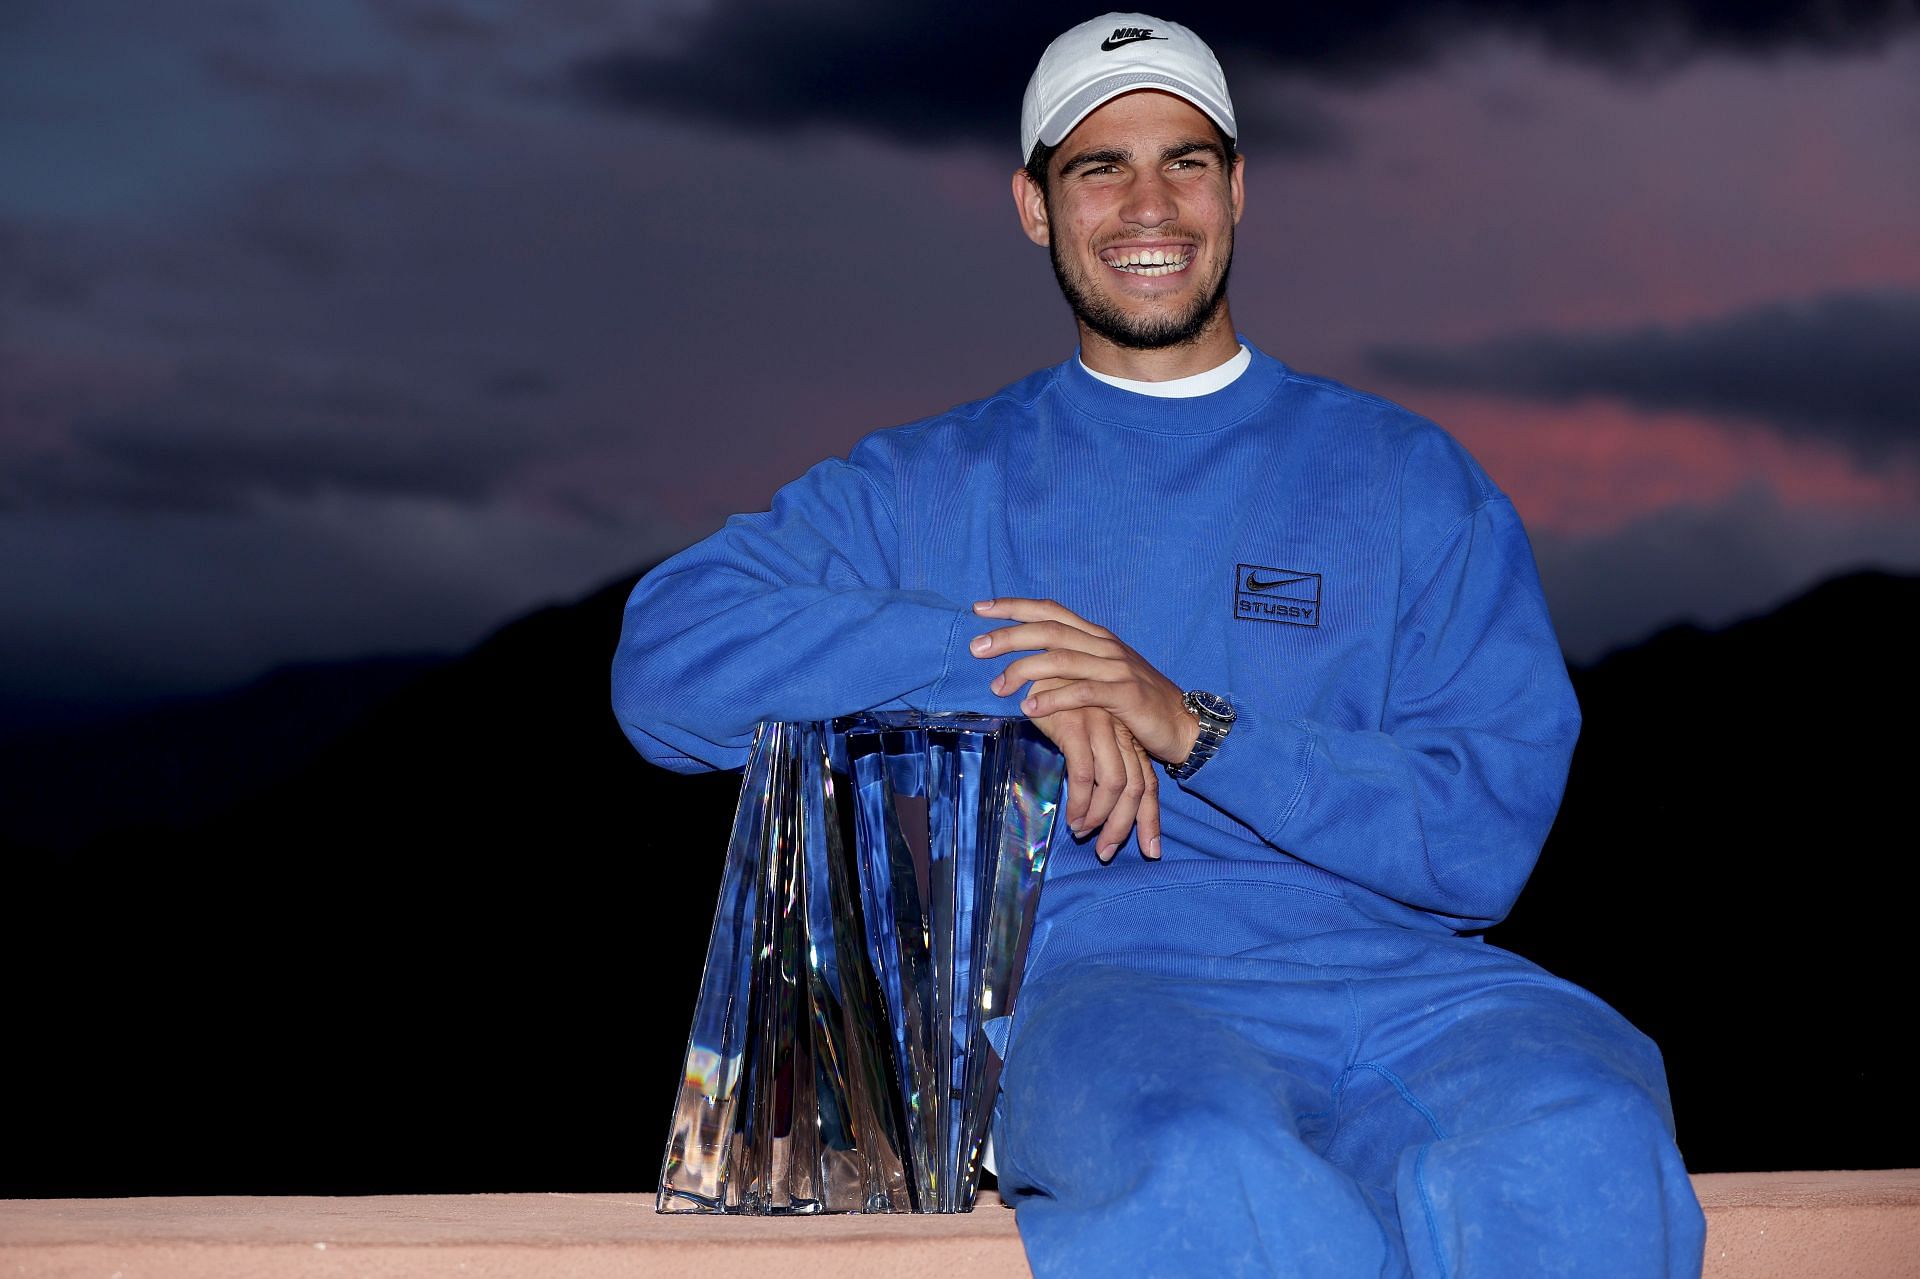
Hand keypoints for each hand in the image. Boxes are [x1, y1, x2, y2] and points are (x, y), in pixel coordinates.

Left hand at [969, 598, 1199, 765]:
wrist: (1183, 723)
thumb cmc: (1136, 701)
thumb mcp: (1102, 674)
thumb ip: (1071, 663)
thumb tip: (1027, 663)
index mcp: (1096, 636)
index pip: (1050, 611)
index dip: (1014, 606)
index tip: (979, 608)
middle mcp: (1104, 645)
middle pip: (1048, 631)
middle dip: (1008, 636)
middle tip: (976, 648)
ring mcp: (1116, 668)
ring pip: (1060, 660)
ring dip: (1022, 672)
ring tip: (995, 688)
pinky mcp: (1124, 695)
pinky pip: (1081, 693)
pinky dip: (1052, 700)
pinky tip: (1028, 710)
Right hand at [1021, 678, 1159, 861]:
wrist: (1043, 659)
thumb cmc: (1060, 697)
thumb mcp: (1086, 728)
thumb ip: (1095, 757)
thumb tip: (1092, 797)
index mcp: (1127, 735)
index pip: (1148, 783)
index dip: (1150, 819)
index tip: (1150, 850)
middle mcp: (1121, 733)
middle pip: (1137, 789)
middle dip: (1124, 826)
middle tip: (1104, 852)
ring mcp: (1102, 728)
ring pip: (1114, 785)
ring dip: (1099, 817)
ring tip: (1082, 833)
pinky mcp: (1078, 726)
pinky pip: (1085, 774)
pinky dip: (1080, 802)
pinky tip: (1071, 816)